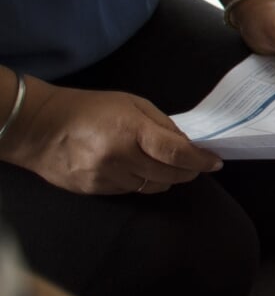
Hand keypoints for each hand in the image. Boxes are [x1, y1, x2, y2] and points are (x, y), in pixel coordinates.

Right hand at [1, 82, 220, 195]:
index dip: (200, 161)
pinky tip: (139, 170)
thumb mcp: (131, 104)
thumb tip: (187, 144)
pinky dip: (142, 182)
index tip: (215, 162)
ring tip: (167, 166)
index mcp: (131, 131)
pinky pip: (131, 191)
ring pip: (152, 187)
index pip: (176, 154)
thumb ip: (162, 125)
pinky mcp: (94, 190)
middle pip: (169, 175)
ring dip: (166, 178)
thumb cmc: (89, 109)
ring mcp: (105, 178)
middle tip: (196, 164)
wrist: (39, 128)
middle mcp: (119, 158)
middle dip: (189, 171)